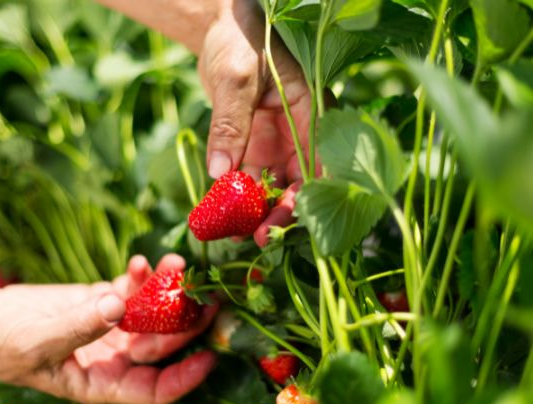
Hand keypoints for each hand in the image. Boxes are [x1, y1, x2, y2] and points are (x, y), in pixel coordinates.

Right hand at [0, 254, 216, 403]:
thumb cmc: (5, 346)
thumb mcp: (39, 342)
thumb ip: (79, 326)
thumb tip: (118, 306)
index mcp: (103, 382)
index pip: (154, 388)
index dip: (184, 377)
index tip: (209, 356)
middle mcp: (115, 358)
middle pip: (162, 345)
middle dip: (186, 322)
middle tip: (206, 296)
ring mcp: (112, 329)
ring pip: (152, 313)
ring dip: (167, 290)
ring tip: (176, 263)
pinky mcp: (104, 302)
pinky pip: (132, 290)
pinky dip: (140, 277)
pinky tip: (142, 261)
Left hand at [199, 0, 314, 246]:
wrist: (221, 26)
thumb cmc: (240, 39)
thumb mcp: (237, 79)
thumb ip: (230, 124)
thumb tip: (221, 174)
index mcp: (313, 115)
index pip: (321, 165)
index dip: (307, 197)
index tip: (284, 220)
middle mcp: (300, 134)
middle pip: (298, 183)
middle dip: (279, 212)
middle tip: (257, 238)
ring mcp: (278, 142)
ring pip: (273, 186)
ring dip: (256, 212)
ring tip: (236, 235)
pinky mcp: (256, 146)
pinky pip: (248, 179)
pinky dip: (237, 198)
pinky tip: (223, 217)